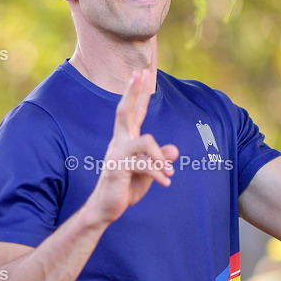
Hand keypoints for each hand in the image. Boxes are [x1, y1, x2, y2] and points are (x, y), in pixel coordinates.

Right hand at [87, 70, 178, 224]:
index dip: (138, 93)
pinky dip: (158, 173)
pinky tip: (166, 183)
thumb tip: (174, 150)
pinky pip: (144, 164)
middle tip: (139, 72)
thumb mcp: (149, 172)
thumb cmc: (126, 188)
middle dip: (133, 92)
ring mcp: (116, 154)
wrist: (106, 209)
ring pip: (146, 141)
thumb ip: (160, 159)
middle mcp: (119, 142)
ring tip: (169, 173)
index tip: (140, 72)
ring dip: (161, 156)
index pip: (133, 112)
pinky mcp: (118, 168)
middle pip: (124, 111)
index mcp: (125, 140)